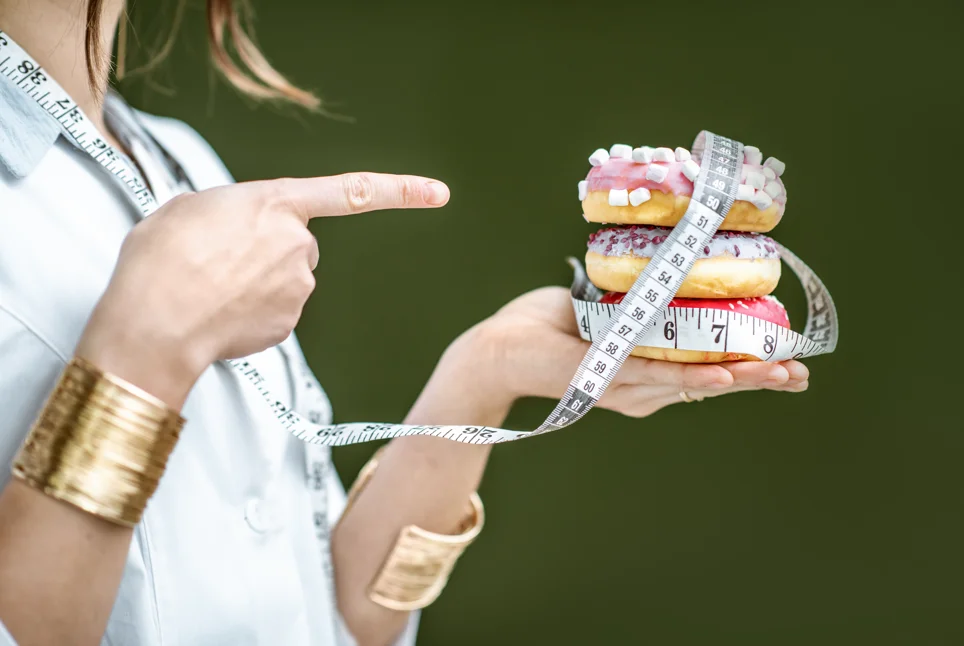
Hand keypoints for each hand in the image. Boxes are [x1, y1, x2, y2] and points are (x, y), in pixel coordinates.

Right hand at [77, 173, 449, 406]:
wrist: (155, 320)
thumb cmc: (162, 258)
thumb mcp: (188, 208)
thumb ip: (230, 211)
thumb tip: (237, 233)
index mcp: (276, 202)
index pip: (351, 192)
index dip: (400, 190)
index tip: (439, 192)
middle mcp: (299, 244)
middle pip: (297, 246)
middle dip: (268, 251)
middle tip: (219, 260)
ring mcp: (298, 289)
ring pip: (285, 281)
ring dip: (255, 283)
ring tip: (211, 287)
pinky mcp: (288, 326)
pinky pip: (274, 313)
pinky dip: (251, 314)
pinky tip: (219, 313)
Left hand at [476, 287, 808, 417]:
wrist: (500, 346)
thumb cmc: (549, 325)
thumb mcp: (604, 310)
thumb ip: (638, 302)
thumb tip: (670, 267)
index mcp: (645, 372)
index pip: (706, 371)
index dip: (747, 367)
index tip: (789, 362)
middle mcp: (641, 387)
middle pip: (711, 383)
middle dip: (758, 378)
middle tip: (801, 373)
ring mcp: (624, 386)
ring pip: (692, 382)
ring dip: (739, 377)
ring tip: (780, 373)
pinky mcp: (604, 378)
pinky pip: (654, 376)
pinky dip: (691, 377)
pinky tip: (723, 375)